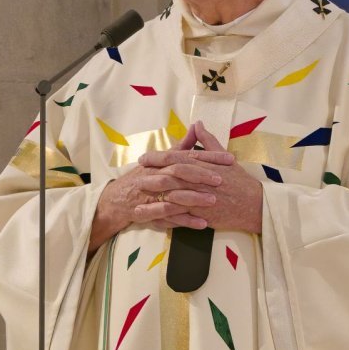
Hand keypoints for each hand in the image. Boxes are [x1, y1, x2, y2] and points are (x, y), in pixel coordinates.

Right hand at [87, 124, 232, 253]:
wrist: (118, 199)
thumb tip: (196, 126)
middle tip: (220, 180)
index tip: (230, 159)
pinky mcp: (151, 213)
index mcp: (161, 162)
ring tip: (213, 201)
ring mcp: (152, 195)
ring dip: (194, 198)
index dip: (209, 157)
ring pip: (174, 195)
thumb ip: (181, 146)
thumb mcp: (163, 160)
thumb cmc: (145, 176)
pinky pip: (169, 218)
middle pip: (179, 173)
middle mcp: (156, 176)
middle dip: (200, 176)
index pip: (187, 156)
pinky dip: (186, 221)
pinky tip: (203, 223)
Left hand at [143, 122, 262, 234]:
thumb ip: (208, 141)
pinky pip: (181, 216)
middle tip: (136, 178)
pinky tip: (153, 221)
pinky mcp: (203, 214)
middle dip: (151, 177)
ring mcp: (201, 197)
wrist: (254, 204)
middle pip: (171, 176)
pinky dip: (167, 218)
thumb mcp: (225, 157)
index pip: (177, 157)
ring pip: (173, 197)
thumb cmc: (240, 181)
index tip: (143, 158)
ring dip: (154, 200)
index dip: (158, 157)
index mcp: (204, 164)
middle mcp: (201, 180)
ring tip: (137, 204)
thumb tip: (197, 124)